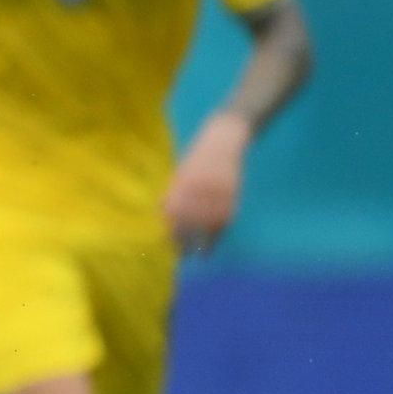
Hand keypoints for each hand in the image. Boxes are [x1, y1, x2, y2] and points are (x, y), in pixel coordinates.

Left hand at [166, 111, 250, 253]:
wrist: (222, 139)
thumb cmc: (197, 158)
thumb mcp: (179, 175)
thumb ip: (172, 194)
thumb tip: (162, 215)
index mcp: (178, 187)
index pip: (172, 217)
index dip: (171, 234)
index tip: (171, 247)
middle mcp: (193, 191)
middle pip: (188, 223)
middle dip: (185, 241)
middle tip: (184, 255)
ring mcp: (213, 192)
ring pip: (208, 223)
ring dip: (204, 241)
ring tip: (201, 253)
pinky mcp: (230, 192)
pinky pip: (225, 216)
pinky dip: (219, 230)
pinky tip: (216, 238)